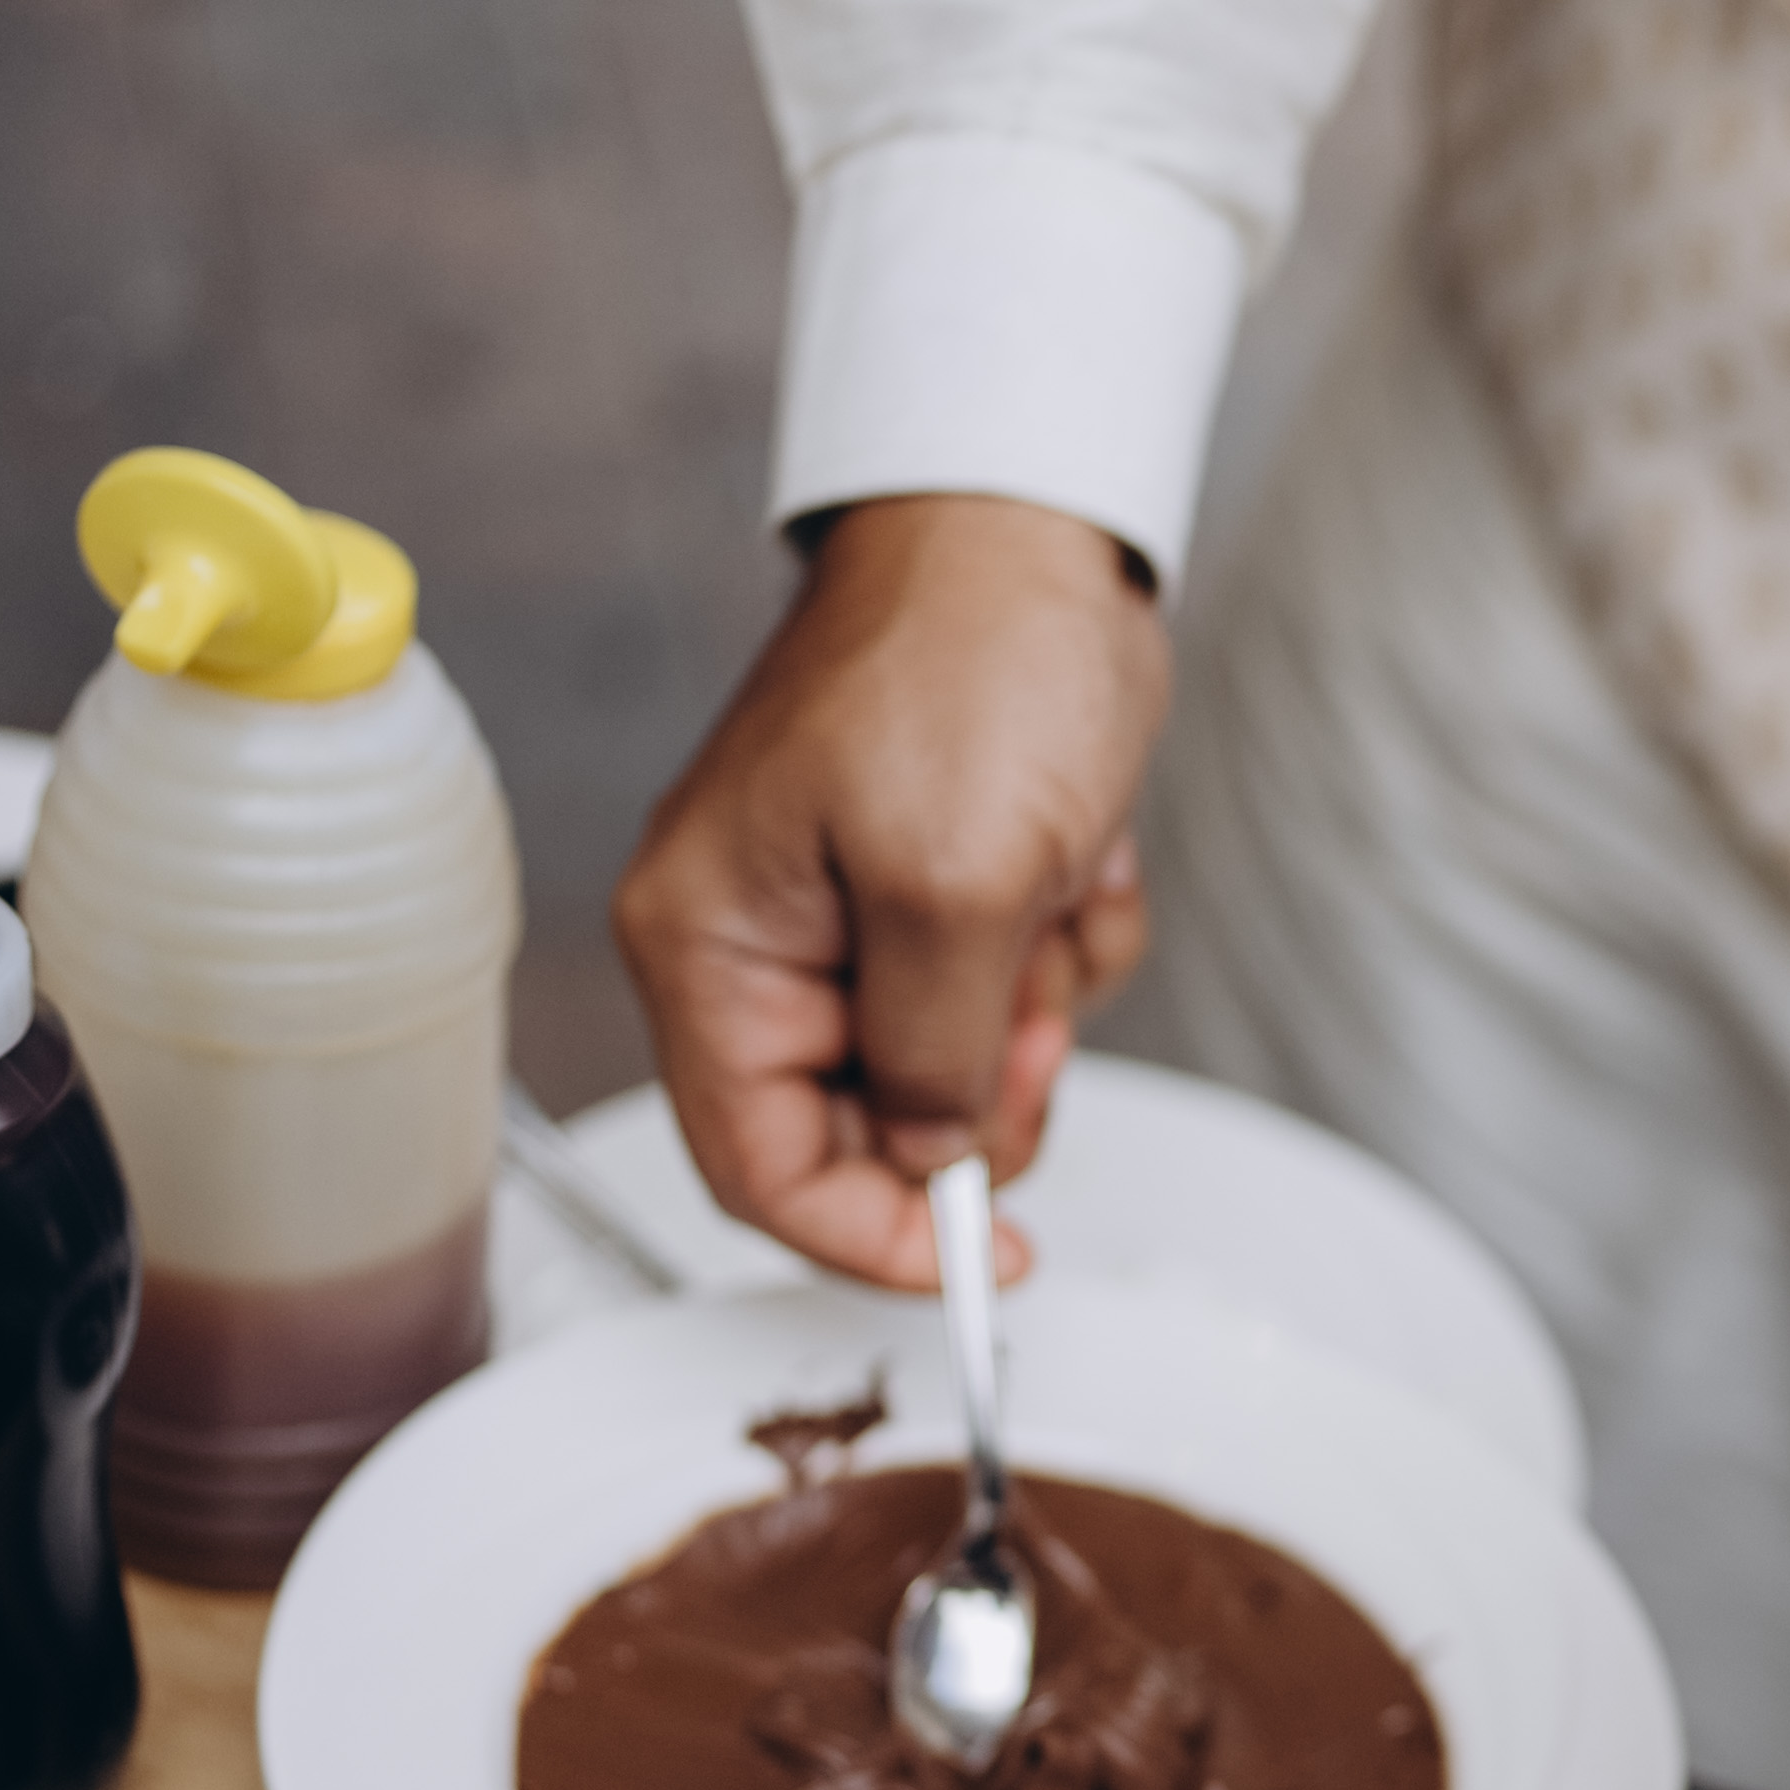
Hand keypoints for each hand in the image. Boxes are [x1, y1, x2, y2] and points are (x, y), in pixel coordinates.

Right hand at [612, 493, 1169, 1291]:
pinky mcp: (942, 881)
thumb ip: (932, 1058)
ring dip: (1039, 995)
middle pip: (871, 1127)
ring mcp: (853, 912)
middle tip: (1036, 1016)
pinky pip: (1020, 984)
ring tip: (1053, 884)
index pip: (759, 1168)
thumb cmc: (970, 660)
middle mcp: (761, 940)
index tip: (988, 1262)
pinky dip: (1070, 934)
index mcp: (710, 946)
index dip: (874, 1238)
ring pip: (964, 1060)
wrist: (1038, 527)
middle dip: (981, 1087)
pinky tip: (1079, 850)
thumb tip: (933, 1164)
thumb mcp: (956, 889)